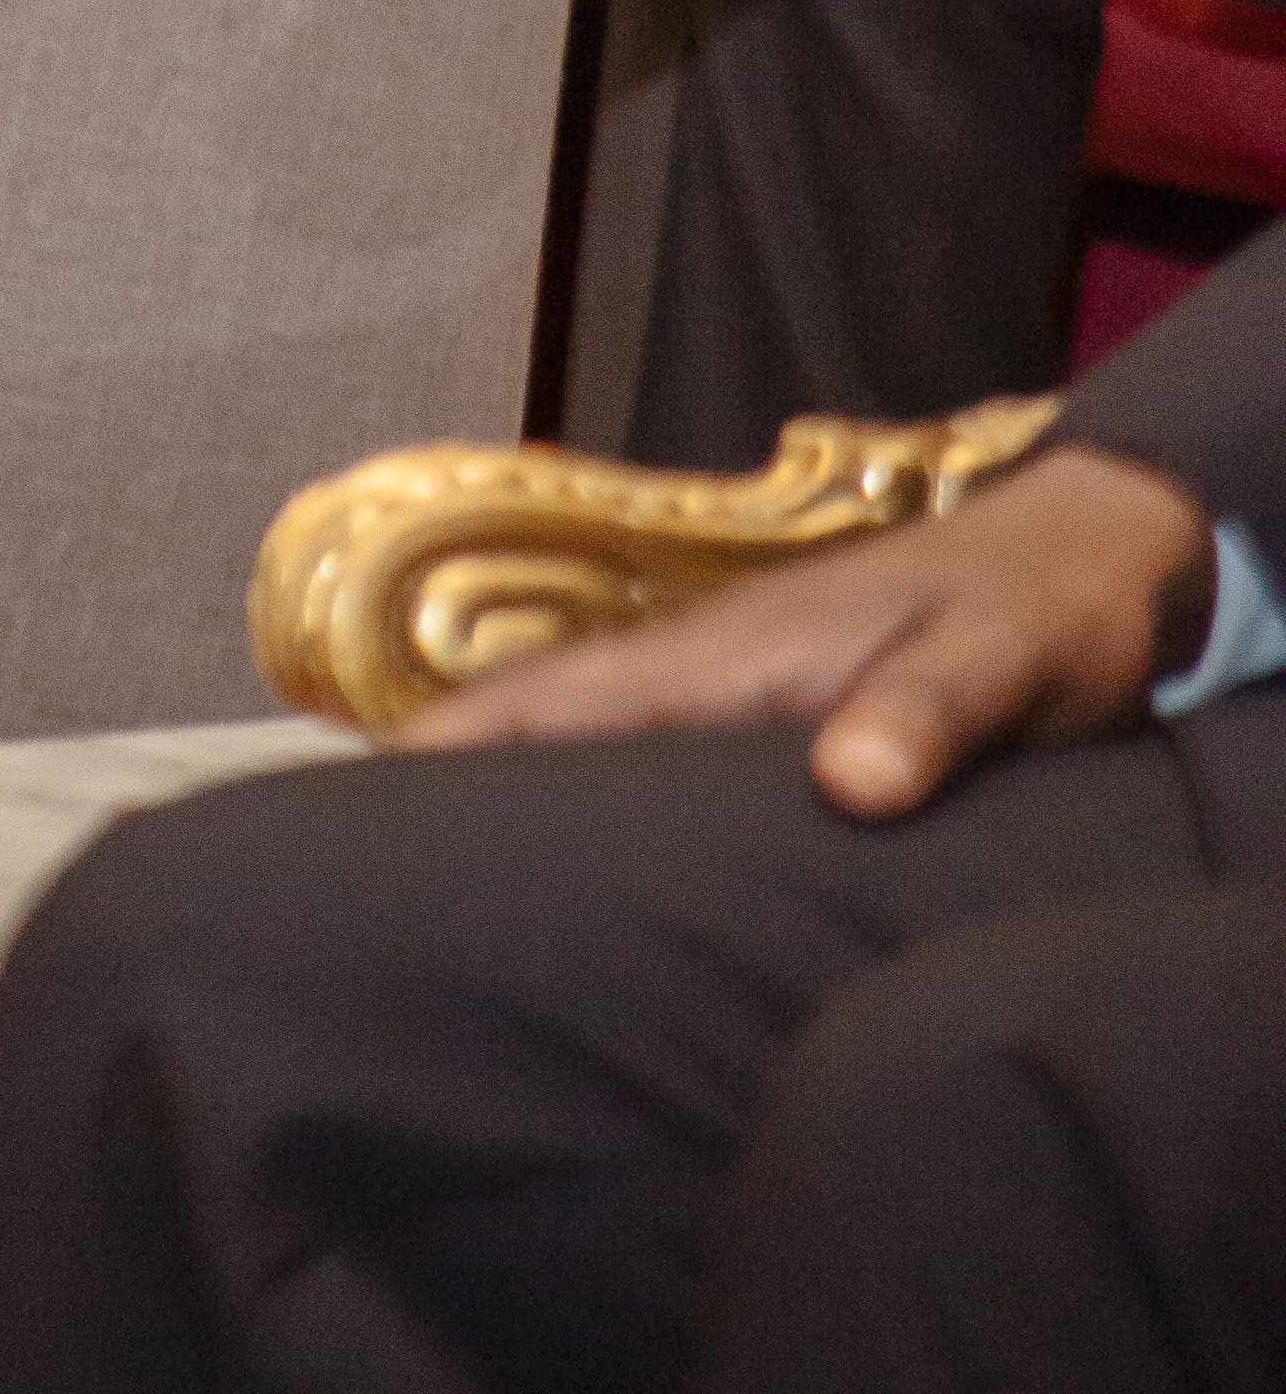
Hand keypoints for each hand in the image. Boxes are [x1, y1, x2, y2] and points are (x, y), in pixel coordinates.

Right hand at [404, 445, 1216, 816]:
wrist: (1086, 558)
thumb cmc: (1039, 610)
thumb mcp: (999, 662)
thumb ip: (925, 715)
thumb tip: (846, 783)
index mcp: (733, 651)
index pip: (567, 696)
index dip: (463, 741)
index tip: (357, 794)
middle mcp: (707, 663)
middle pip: (548, 718)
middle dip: (445, 772)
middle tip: (343, 861)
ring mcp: (729, 685)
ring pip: (586, 737)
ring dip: (502, 783)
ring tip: (414, 870)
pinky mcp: (765, 716)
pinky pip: (637, 757)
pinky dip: (574, 789)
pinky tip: (560, 852)